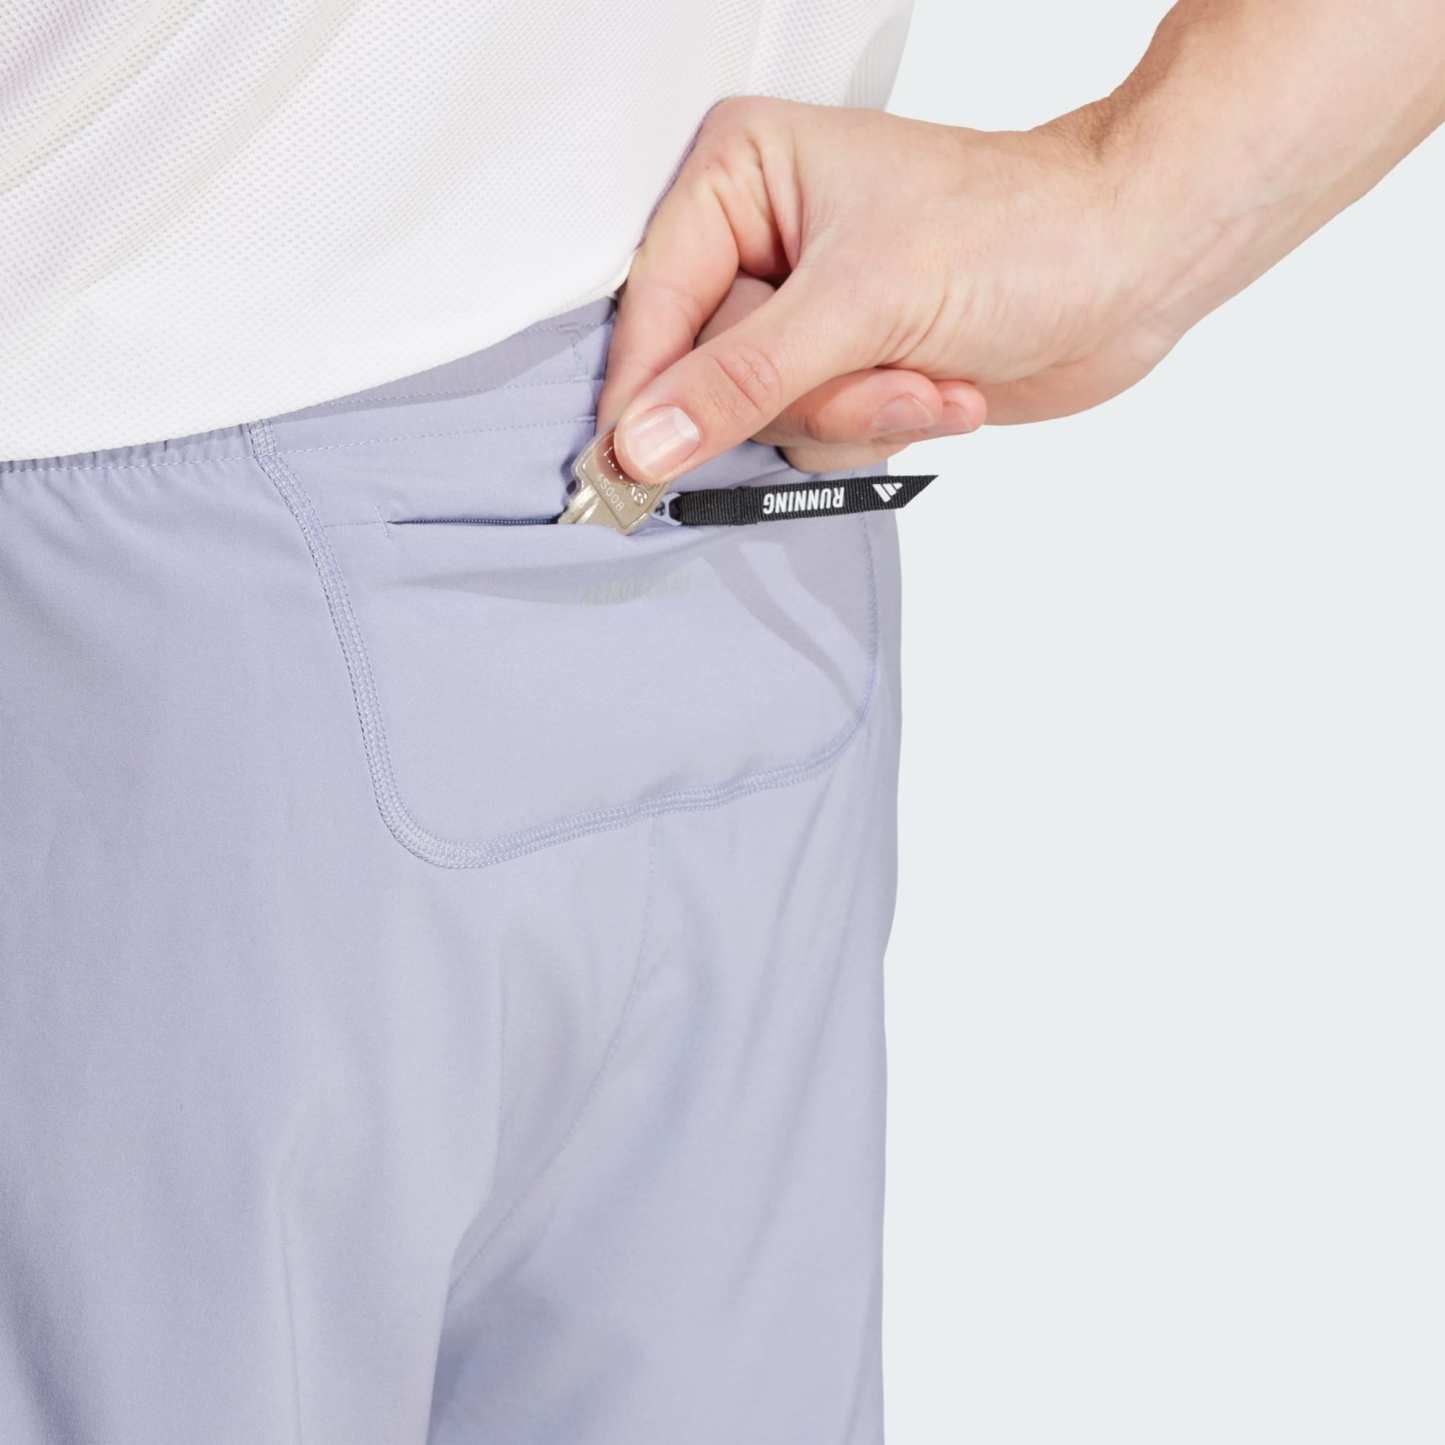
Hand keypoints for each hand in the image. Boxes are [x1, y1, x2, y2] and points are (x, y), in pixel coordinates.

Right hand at [597, 95, 1162, 480]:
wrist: (1130, 266)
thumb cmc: (1017, 233)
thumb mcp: (860, 304)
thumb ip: (740, 380)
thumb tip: (641, 443)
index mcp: (740, 179)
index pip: (651, 306)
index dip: (647, 391)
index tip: (628, 468)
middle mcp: (760, 245)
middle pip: (706, 375)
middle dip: (803, 394)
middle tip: (876, 369)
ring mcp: (804, 313)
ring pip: (763, 419)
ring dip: (854, 414)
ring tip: (927, 371)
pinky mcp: (844, 367)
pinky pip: (815, 437)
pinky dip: (881, 426)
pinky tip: (942, 386)